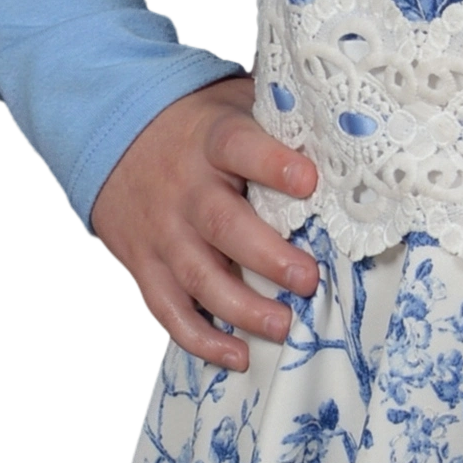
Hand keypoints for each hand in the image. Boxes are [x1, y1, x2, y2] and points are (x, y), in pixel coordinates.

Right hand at [90, 76, 318, 370]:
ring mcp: (162, 231)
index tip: (310, 180)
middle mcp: (185, 188)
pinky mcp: (145, 266)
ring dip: (241, 308)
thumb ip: (278, 121)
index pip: (239, 146)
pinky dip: (200, 340)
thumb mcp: (232, 106)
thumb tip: (349, 136)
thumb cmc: (199, 127)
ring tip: (283, 326)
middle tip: (307, 279)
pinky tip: (238, 356)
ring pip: (197, 275)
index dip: (273, 164)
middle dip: (267, 256)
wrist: (112, 135)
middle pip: (223, 224)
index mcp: (211, 141)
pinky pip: (168, 309)